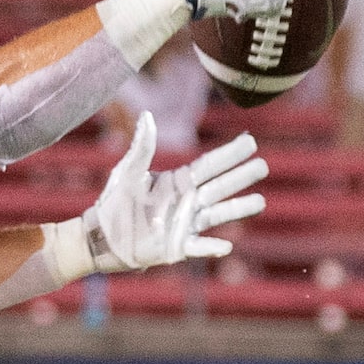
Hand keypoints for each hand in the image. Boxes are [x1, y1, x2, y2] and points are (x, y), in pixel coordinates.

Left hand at [73, 114, 267, 275]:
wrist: (100, 237)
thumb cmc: (113, 204)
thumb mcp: (127, 173)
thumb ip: (142, 147)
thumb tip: (147, 116)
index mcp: (177, 182)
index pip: (209, 165)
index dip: (229, 154)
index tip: (250, 141)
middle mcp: (187, 202)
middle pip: (220, 186)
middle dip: (242, 176)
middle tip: (263, 165)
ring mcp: (184, 225)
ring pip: (218, 215)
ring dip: (238, 208)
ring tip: (260, 201)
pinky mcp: (177, 248)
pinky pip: (199, 246)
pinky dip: (212, 247)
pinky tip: (227, 244)